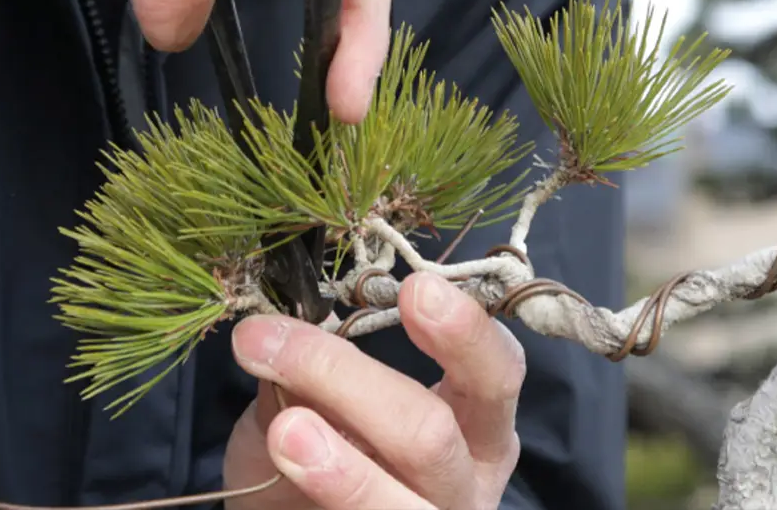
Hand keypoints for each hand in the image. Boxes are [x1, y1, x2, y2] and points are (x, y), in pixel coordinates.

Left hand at [223, 274, 522, 509]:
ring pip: (402, 498)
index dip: (466, 331)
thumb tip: (279, 327)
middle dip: (353, 382)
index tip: (417, 288)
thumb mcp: (314, 405)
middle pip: (434, 431)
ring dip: (343, 465)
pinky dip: (331, 490)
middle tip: (282, 342)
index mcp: (475, 420)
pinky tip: (288, 460)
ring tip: (288, 428)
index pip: (497, 370)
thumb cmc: (317, 456)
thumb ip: (308, 373)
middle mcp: (470, 475)